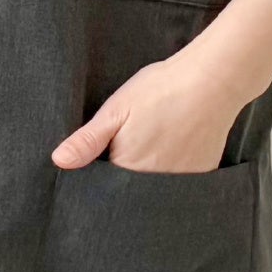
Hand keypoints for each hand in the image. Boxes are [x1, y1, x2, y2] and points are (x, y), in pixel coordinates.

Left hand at [51, 0, 271, 172]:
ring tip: (154, 140)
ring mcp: (183, 182)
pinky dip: (173, 170)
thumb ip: (88, 141)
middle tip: (134, 140)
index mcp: (129, 169)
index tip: (102, 157)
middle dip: (124, 175)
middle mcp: (156, 184)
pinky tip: (173, 145)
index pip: (104, 188)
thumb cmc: (160, 91)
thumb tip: (59, 162)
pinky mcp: (202, 175)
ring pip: (155, 186)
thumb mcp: (115, 110)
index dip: (100, 173)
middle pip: (131, 190)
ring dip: (150, 173)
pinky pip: (180, 182)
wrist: (211, 82)